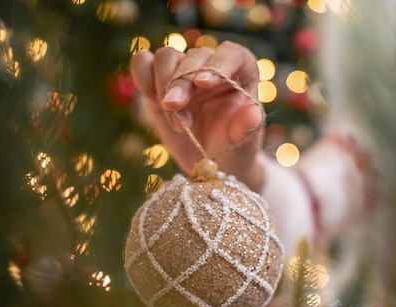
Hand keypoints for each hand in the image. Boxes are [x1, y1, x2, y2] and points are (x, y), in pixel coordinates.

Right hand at [130, 41, 265, 190]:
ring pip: (166, 56)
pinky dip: (142, 76)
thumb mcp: (245, 144)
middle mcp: (212, 66)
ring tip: (176, 121)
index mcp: (242, 73)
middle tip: (176, 110)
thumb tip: (253, 114)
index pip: (232, 53)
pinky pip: (143, 63)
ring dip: (164, 85)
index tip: (204, 84)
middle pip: (193, 56)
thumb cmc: (234, 149)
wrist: (212, 164)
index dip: (218, 64)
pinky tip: (152, 100)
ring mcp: (185, 73)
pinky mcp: (160, 83)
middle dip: (182, 82)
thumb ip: (248, 128)